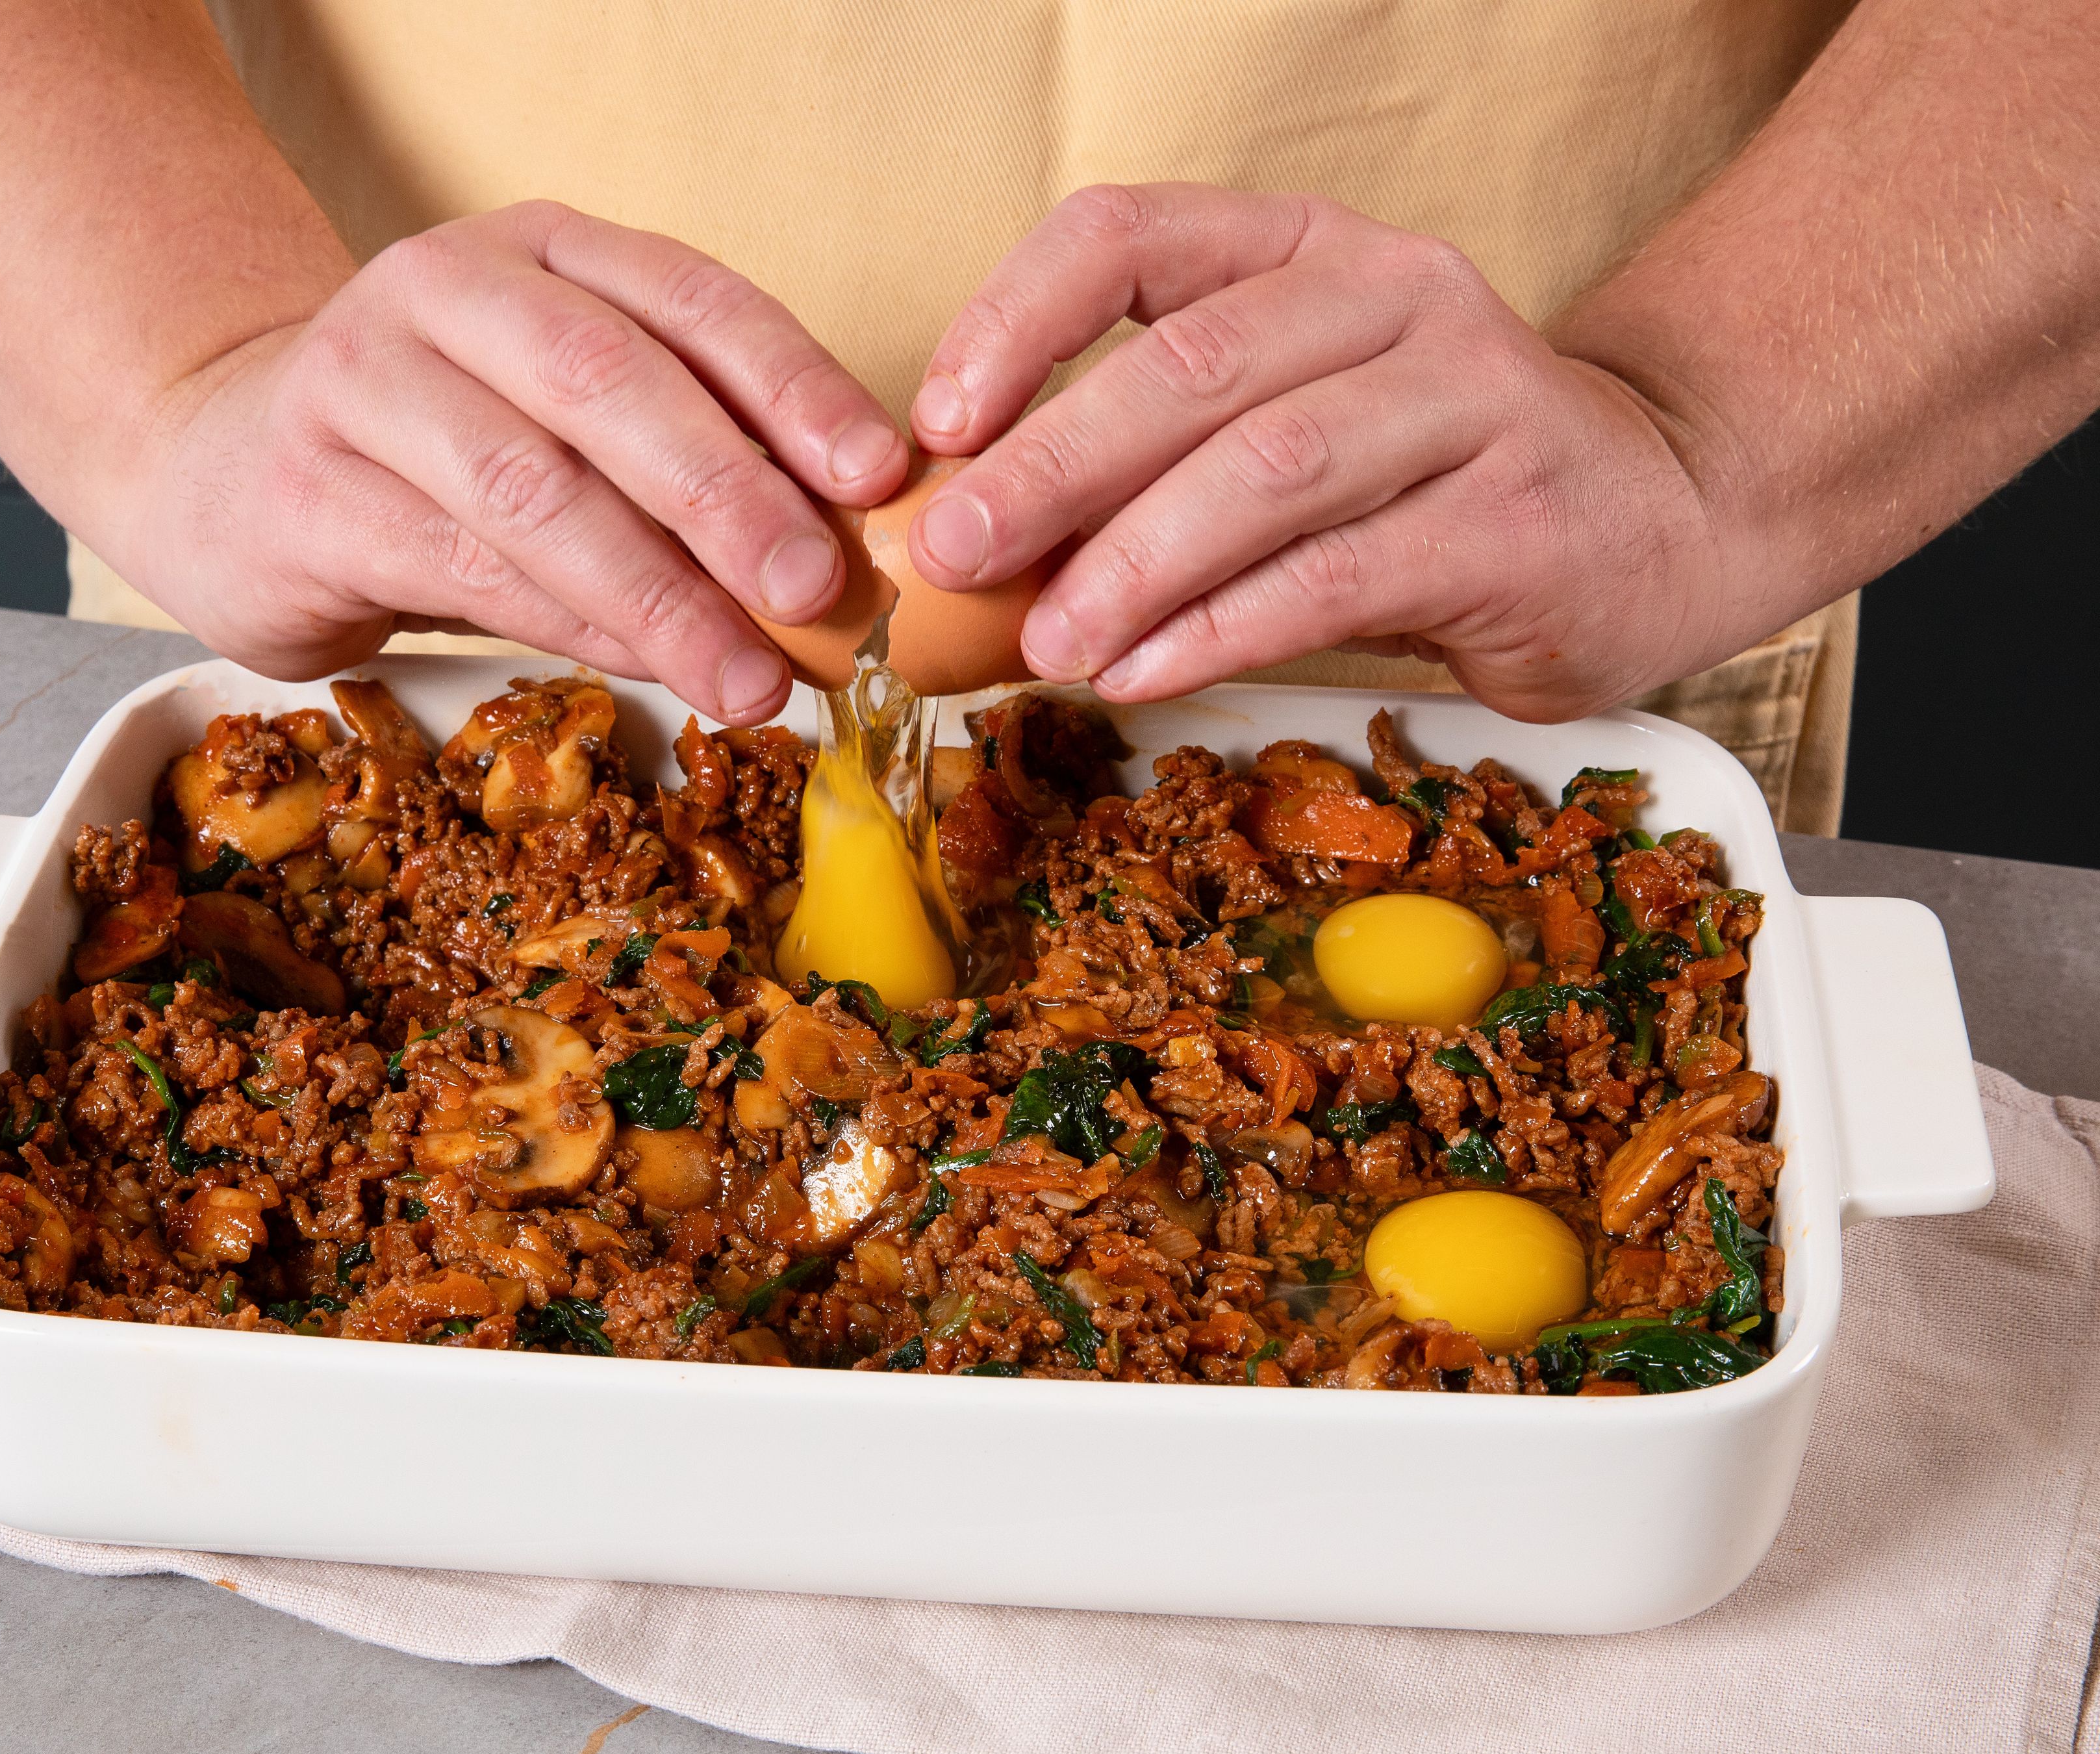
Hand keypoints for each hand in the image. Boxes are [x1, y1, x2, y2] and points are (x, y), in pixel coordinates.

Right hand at [127, 202, 910, 721]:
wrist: (227, 467)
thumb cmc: (442, 452)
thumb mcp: (567, 419)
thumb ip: (687, 458)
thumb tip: (840, 558)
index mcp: (543, 251)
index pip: (691, 300)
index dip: (795, 386)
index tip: (879, 475)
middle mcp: (446, 290)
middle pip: (610, 384)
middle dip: (729, 494)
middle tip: (818, 589)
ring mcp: (360, 381)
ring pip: (534, 490)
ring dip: (659, 595)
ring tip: (752, 678)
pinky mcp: (305, 493)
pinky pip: (459, 567)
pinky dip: (568, 625)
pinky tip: (645, 670)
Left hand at [900, 185, 1747, 721]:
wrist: (1661, 513)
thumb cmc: (1432, 477)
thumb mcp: (1292, 423)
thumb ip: (1154, 459)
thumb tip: (976, 544)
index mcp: (1307, 247)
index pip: (1129, 235)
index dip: (1014, 323)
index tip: (937, 426)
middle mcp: (1393, 295)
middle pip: (1187, 367)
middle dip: (1048, 468)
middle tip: (952, 556)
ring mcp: (1470, 397)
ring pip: (1265, 471)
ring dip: (1132, 565)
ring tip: (1043, 643)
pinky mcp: (1513, 520)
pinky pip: (1337, 575)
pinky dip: (1222, 629)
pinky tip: (1143, 673)